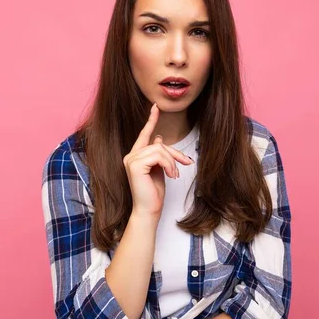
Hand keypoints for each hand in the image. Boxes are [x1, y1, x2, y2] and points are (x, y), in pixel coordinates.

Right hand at [123, 103, 193, 218]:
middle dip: (175, 153)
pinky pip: (158, 156)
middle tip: (187, 162)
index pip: (144, 135)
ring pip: (159, 149)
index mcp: (136, 156)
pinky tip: (171, 175)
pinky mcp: (135, 165)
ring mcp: (131, 160)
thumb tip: (159, 139)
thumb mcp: (159, 170)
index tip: (156, 107)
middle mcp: (131, 156)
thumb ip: (158, 155)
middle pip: (158, 143)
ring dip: (172, 162)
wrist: (148, 210)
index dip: (151, 120)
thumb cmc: (153, 194)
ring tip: (175, 174)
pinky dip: (169, 165)